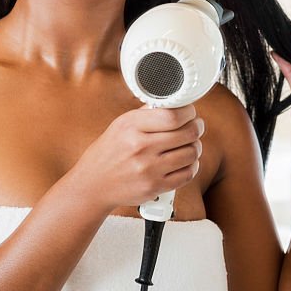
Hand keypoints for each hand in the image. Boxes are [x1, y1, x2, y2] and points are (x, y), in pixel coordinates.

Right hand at [65, 104, 203, 214]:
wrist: (93, 184)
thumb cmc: (110, 151)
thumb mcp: (122, 124)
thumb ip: (148, 113)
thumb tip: (176, 102)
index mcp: (132, 126)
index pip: (173, 115)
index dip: (189, 112)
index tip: (190, 112)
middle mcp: (140, 147)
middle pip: (188, 133)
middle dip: (197, 127)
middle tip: (196, 126)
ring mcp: (148, 169)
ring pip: (191, 153)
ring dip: (195, 147)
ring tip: (190, 144)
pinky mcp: (155, 187)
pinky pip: (188, 174)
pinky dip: (192, 165)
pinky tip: (186, 161)